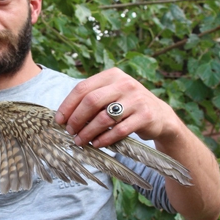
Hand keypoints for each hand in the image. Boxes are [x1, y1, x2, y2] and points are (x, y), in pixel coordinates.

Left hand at [55, 67, 183, 147]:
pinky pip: (119, 130)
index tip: (59, 120)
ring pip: (104, 118)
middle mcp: (125, 83)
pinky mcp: (145, 115)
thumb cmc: (127, 106)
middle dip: (76, 119)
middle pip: (91, 101)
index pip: (83, 88)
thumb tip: (64, 116)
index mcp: (112, 75)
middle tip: (70, 132)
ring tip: (80, 141)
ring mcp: (136, 99)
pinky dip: (105, 139)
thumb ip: (92, 99)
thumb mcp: (112, 94)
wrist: (160, 115)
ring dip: (88, 132)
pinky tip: (97, 144)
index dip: (68, 105)